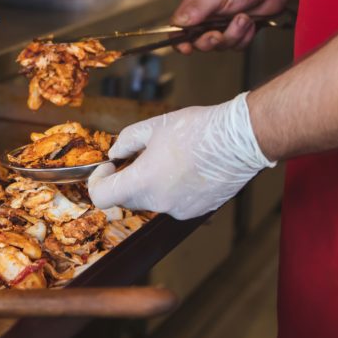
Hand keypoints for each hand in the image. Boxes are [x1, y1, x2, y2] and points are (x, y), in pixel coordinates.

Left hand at [88, 93, 275, 219]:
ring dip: (151, 184)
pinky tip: (186, 168)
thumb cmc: (199, 129)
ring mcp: (179, 210)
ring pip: (152, 201)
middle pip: (127, 199)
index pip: (102, 197)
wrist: (239, 140)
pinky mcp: (197, 211)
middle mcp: (160, 202)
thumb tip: (116, 152)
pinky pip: (174, 203)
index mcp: (143, 182)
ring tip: (169, 158)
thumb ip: (127, 141)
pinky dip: (172, 189)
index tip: (109, 167)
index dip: (98, 181)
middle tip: (138, 156)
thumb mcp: (153, 126)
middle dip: (126, 179)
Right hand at [173, 0, 302, 53]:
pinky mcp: (239, 31)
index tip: (185, 48)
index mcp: (198, 1)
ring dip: (233, 35)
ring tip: (243, 18)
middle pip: (197, 40)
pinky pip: (236, 45)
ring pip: (219, 45)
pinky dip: (244, 36)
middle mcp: (208, 14)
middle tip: (217, 35)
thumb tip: (178, 22)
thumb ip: (198, 8)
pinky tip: (251, 22)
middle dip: (209, 40)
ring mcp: (223, 24)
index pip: (179, 24)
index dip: (179, 39)